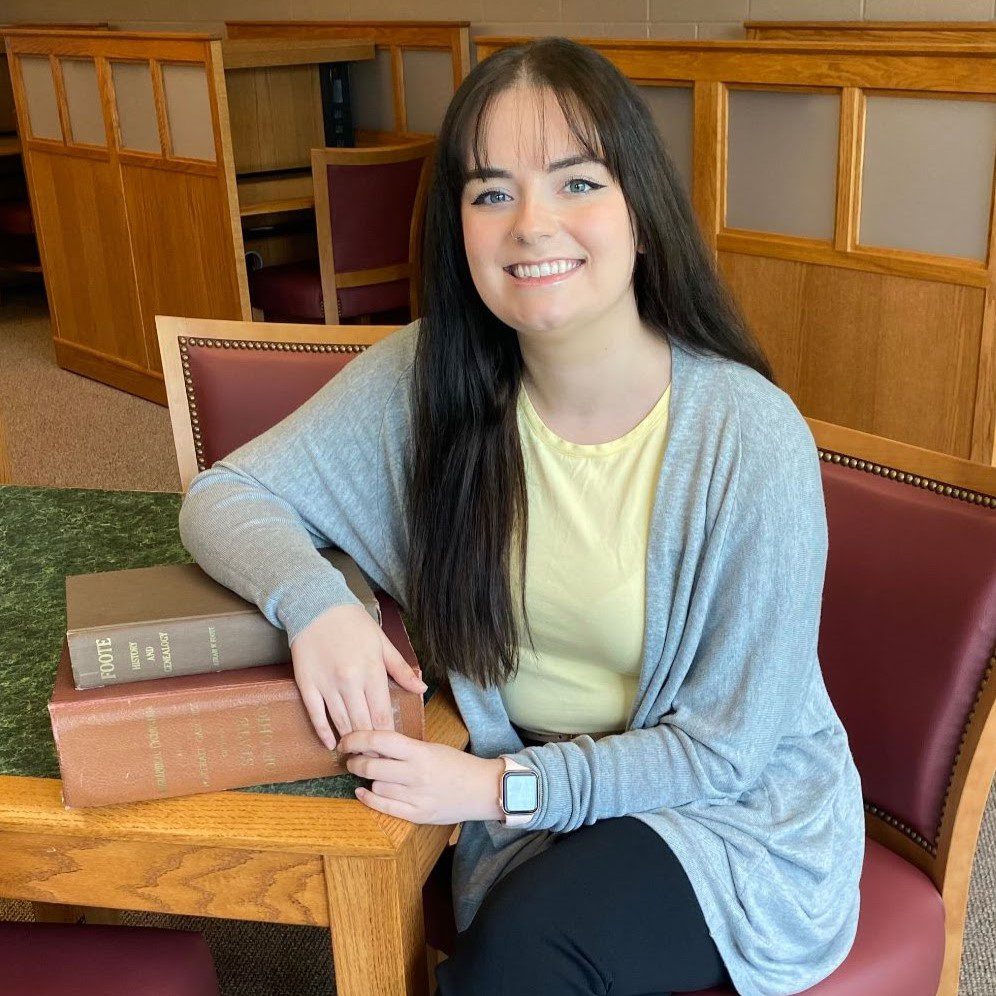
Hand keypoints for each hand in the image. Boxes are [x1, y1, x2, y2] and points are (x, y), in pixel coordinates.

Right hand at [290, 603, 427, 749]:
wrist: (317, 607)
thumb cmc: (354, 624)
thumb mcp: (382, 643)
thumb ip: (401, 669)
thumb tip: (421, 689)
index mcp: (372, 672)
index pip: (383, 715)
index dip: (387, 737)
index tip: (390, 749)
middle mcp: (350, 681)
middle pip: (363, 724)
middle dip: (370, 745)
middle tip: (375, 760)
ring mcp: (327, 684)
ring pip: (341, 722)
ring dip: (349, 741)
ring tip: (356, 754)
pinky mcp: (307, 685)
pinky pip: (316, 715)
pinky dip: (323, 733)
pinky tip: (330, 744)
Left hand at [339, 729, 505, 824]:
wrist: (482, 789)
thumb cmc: (456, 764)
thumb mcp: (431, 748)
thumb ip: (403, 748)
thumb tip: (370, 746)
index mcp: (420, 752)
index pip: (380, 740)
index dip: (357, 739)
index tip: (346, 740)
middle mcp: (416, 774)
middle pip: (371, 767)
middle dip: (355, 762)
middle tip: (351, 759)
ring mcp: (416, 797)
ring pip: (376, 787)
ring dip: (367, 779)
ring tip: (369, 774)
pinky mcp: (417, 815)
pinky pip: (384, 807)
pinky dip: (369, 799)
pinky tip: (364, 792)